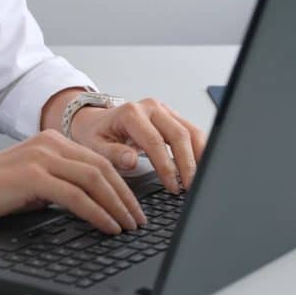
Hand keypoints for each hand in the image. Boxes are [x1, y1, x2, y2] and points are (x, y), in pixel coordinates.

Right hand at [0, 130, 147, 234]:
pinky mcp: (33, 175)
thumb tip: (91, 203)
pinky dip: (96, 212)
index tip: (132, 207)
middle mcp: (50, 143)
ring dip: (116, 205)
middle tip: (138, 220)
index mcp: (52, 141)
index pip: (98, 161)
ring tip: (127, 226)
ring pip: (94, 179)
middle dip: (125, 197)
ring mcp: (42, 157)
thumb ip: (60, 183)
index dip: (121, 185)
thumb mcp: (33, 180)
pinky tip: (107, 226)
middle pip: (102, 168)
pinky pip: (76, 195)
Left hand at [69, 98, 206, 192]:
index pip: (155, 141)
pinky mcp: (171, 116)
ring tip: (200, 178)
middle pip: (178, 134)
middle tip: (191, 186)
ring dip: (199, 156)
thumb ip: (112, 153)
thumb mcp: (94, 145)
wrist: (95, 120)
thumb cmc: (95, 133)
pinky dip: (199, 149)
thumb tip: (131, 161)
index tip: (173, 186)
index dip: (166, 166)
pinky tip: (200, 166)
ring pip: (191, 131)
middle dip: (188, 163)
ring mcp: (163, 110)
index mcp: (131, 113)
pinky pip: (191, 131)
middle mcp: (150, 107)